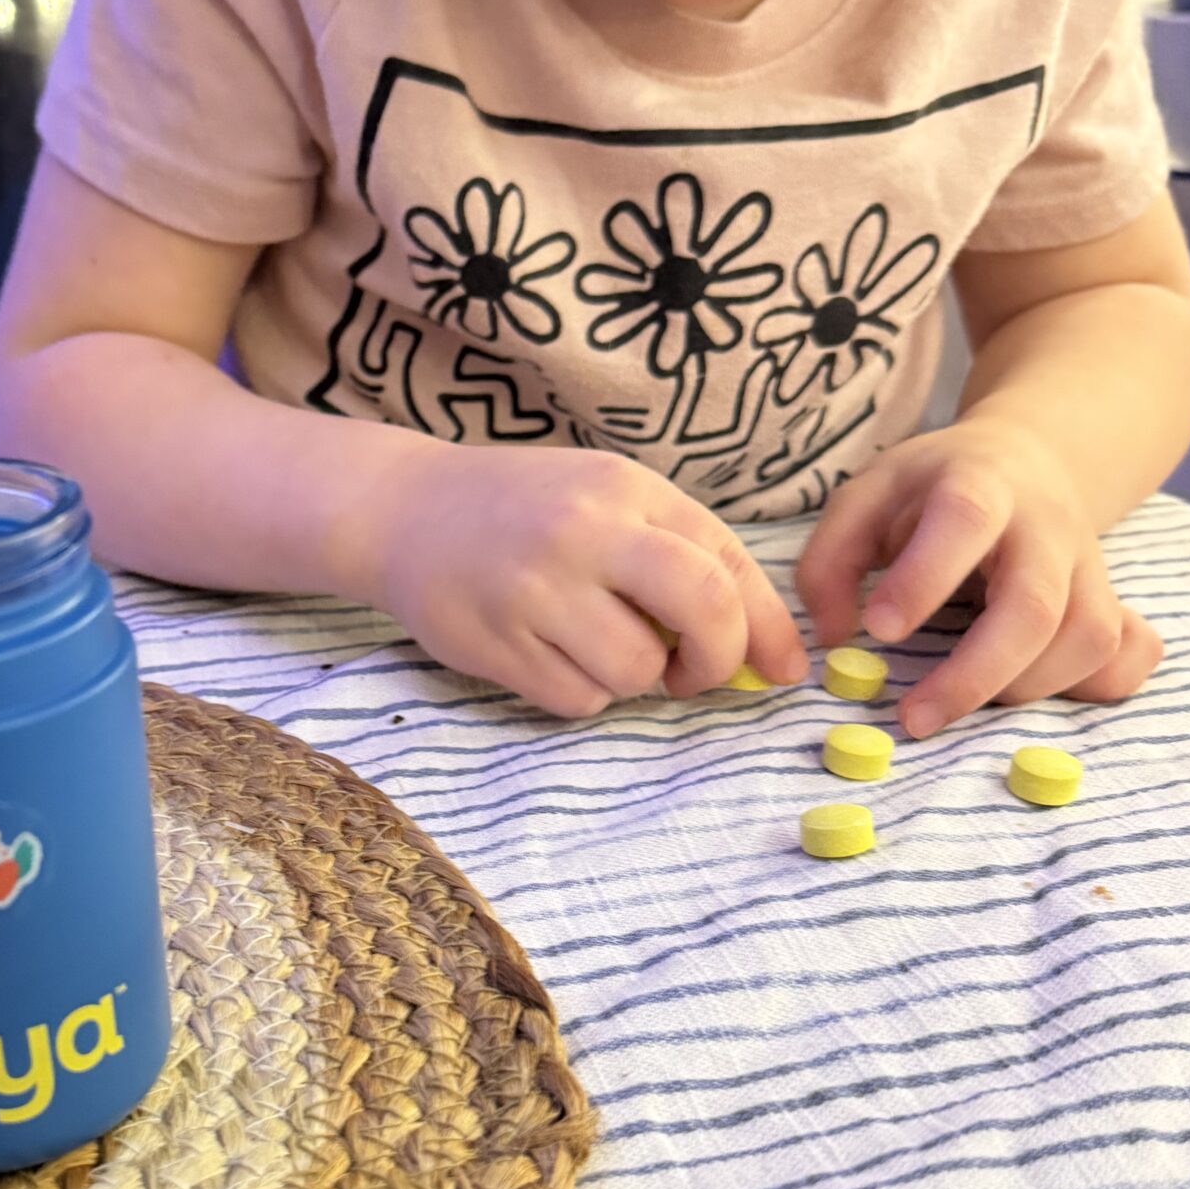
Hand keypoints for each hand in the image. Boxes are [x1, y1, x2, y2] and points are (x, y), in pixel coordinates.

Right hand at [367, 443, 809, 718]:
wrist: (405, 510)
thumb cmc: (528, 511)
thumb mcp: (609, 501)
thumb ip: (685, 557)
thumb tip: (772, 655)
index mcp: (625, 489)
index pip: (728, 564)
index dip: (766, 628)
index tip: (784, 668)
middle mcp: (584, 531)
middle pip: (702, 609)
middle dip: (715, 660)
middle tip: (692, 672)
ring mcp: (535, 588)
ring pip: (635, 670)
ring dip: (631, 677)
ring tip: (593, 643)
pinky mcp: (495, 641)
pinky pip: (577, 699)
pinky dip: (579, 691)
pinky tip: (548, 652)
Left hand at [795, 416, 1163, 736]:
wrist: (1024, 459)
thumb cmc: (932, 489)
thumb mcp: (865, 498)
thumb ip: (830, 562)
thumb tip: (832, 638)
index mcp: (979, 484)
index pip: (965, 520)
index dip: (923, 578)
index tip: (877, 631)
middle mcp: (1046, 526)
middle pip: (1035, 605)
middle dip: (974, 674)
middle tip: (912, 718)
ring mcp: (1087, 565)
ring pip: (1085, 639)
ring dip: (1021, 689)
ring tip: (957, 699)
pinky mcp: (1109, 600)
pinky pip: (1123, 655)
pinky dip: (1087, 688)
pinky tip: (1028, 689)